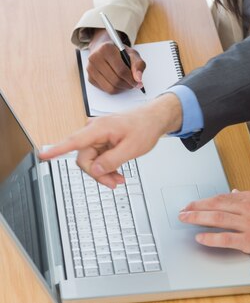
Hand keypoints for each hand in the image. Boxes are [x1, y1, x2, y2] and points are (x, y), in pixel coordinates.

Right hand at [39, 94, 182, 187]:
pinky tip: (117, 172)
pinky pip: (97, 157)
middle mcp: (94, 130)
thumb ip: (112, 161)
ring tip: (119, 179)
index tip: (42, 154)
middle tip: (115, 183)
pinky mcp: (101, 140)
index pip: (74, 141)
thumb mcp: (132, 149)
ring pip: (91, 161)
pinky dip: (106, 166)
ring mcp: (97, 135)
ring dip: (103, 172)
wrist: (153, 119)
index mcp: (99, 128)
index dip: (57, 149)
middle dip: (98, 173)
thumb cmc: (145, 127)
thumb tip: (95, 170)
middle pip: (84, 158)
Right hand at [87, 29, 145, 93]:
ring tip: (126, 84)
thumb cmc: (119, 52)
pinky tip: (118, 83)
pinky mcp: (90, 78)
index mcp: (106, 49)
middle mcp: (95, 57)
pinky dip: (114, 89)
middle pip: (116, 80)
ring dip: (121, 89)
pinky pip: (104, 90)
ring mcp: (90, 68)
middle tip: (133, 84)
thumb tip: (139, 79)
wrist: (104, 50)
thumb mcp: (132, 54)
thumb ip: (138, 65)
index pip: (121, 70)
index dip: (132, 79)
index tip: (138, 83)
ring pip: (110, 88)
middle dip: (127, 85)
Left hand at [179, 190, 249, 260]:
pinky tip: (200, 237)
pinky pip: (226, 238)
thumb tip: (234, 192)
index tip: (192, 204)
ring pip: (218, 218)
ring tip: (185, 220)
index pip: (222, 197)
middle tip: (182, 211)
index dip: (204, 201)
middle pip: (216, 205)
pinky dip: (211, 237)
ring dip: (198, 218)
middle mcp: (249, 208)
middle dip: (196, 208)